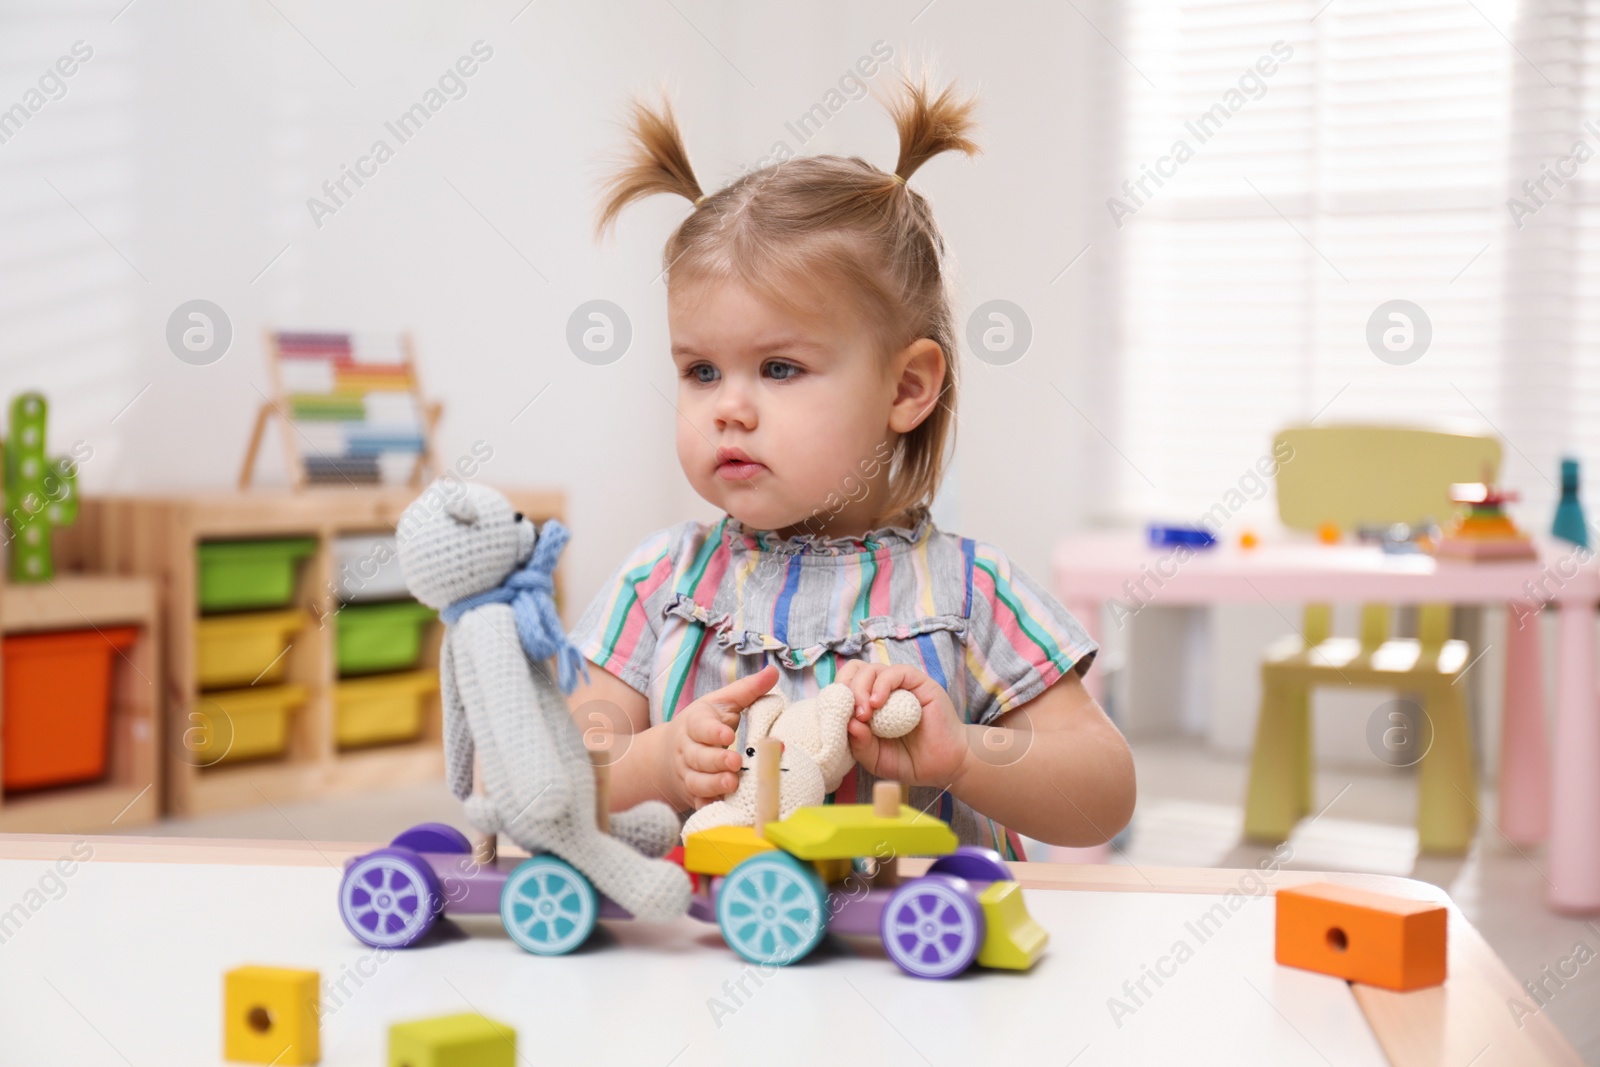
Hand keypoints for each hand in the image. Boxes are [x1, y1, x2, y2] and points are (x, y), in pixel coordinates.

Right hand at [664, 663, 778, 808]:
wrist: (669, 754)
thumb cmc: (705, 724)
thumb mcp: (721, 703)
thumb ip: (747, 689)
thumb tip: (773, 672)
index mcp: (694, 724)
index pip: (699, 726)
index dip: (712, 731)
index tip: (728, 734)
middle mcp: (687, 750)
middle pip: (698, 756)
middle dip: (716, 760)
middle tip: (735, 762)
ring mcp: (688, 774)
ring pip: (696, 781)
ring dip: (713, 784)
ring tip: (731, 784)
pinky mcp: (692, 794)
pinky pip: (698, 803)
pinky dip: (709, 806)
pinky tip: (723, 807)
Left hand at [836, 660, 967, 787]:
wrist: (945, 766)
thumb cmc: (911, 761)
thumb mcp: (876, 759)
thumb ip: (859, 744)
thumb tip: (848, 724)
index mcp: (867, 706)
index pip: (844, 687)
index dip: (835, 697)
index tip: (834, 719)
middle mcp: (882, 691)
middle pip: (853, 672)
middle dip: (845, 688)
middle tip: (851, 714)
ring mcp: (900, 686)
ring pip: (871, 669)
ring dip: (861, 688)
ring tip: (864, 713)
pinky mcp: (918, 683)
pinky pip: (896, 672)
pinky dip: (882, 684)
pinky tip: (877, 703)